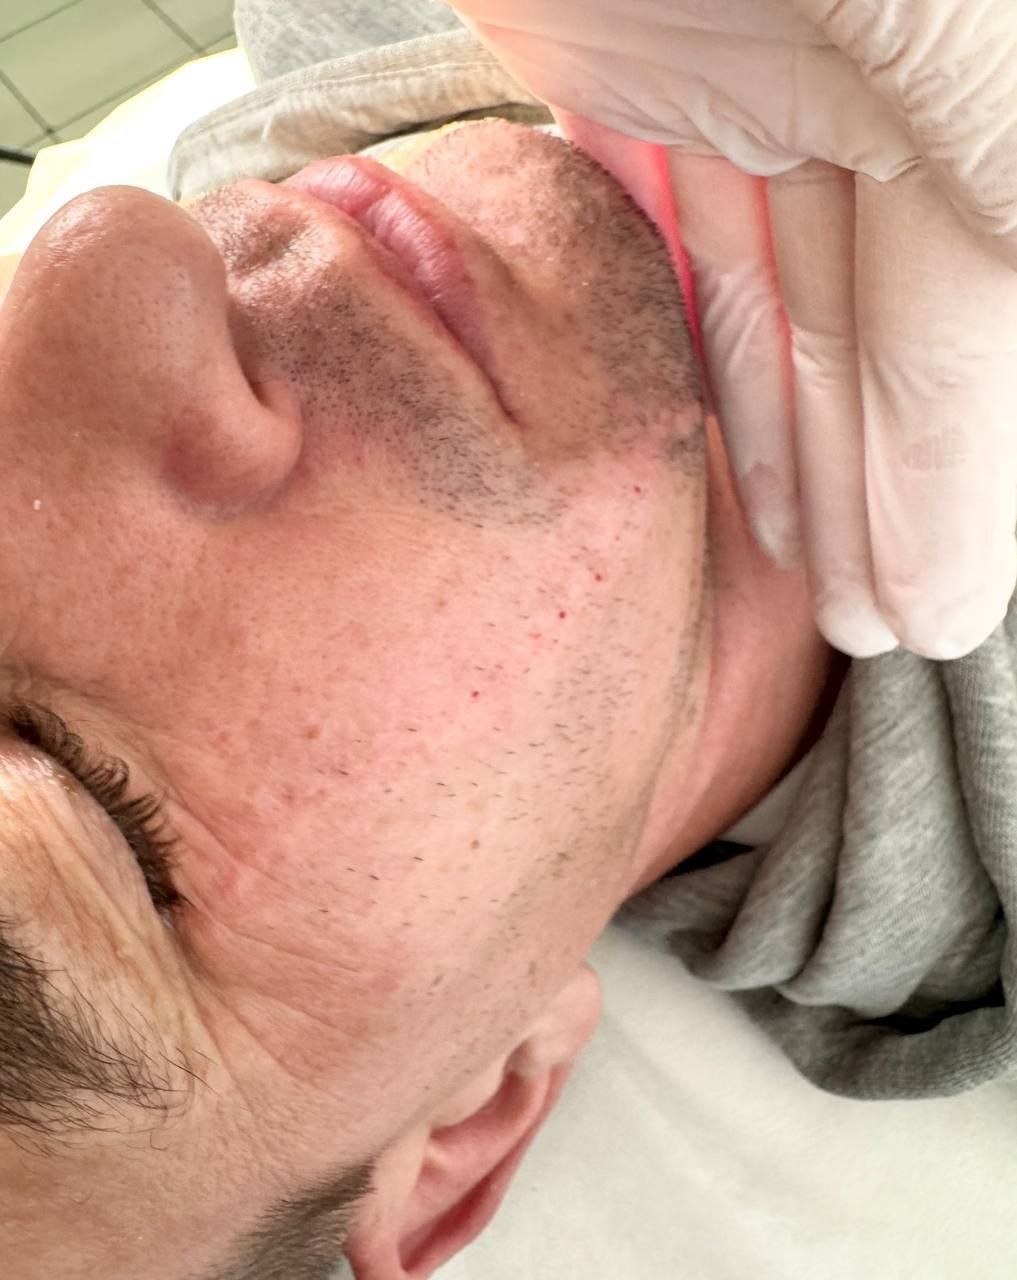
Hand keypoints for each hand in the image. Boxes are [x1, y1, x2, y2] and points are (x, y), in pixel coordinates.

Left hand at [451, 0, 1016, 658]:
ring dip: (768, 423)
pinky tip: (680, 411)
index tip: (925, 617)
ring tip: (774, 549)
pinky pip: (646, 216)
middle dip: (862, 483)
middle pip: (872, 331)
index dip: (946, 491)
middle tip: (859, 621)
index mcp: (975, 83)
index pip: (968, 340)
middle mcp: (877, 81)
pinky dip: (667, 317)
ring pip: (760, 288)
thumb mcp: (955, 34)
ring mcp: (744, 65)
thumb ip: (994, 178)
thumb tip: (1005, 327)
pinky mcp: (618, 48)